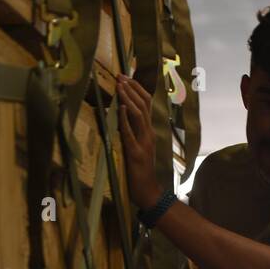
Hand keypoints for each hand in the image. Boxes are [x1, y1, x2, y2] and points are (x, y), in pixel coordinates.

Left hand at [116, 74, 159, 207]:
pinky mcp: (136, 153)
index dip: (137, 89)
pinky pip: (130, 133)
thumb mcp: (139, 147)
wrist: (149, 192)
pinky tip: (120, 108)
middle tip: (120, 76)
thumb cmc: (141, 172)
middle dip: (132, 89)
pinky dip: (125, 119)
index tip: (126, 77)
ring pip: (139, 115)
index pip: (146, 105)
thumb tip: (122, 116)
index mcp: (149, 132)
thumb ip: (134, 132)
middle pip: (144, 105)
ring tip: (120, 85)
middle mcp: (149, 134)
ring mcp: (144, 143)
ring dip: (128, 98)